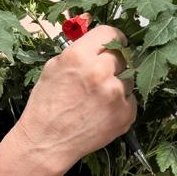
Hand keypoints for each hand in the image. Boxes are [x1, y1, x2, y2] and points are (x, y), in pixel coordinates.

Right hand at [16, 26, 136, 170]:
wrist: (46, 142)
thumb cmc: (46, 106)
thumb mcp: (53, 68)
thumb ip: (78, 52)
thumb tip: (97, 44)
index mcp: (80, 56)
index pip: (110, 33)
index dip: (113, 38)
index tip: (115, 43)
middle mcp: (100, 72)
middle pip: (122, 55)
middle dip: (114, 62)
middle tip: (103, 74)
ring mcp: (116, 94)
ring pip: (129, 78)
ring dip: (117, 84)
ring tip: (98, 98)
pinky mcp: (126, 113)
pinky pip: (130, 99)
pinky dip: (119, 104)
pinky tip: (101, 111)